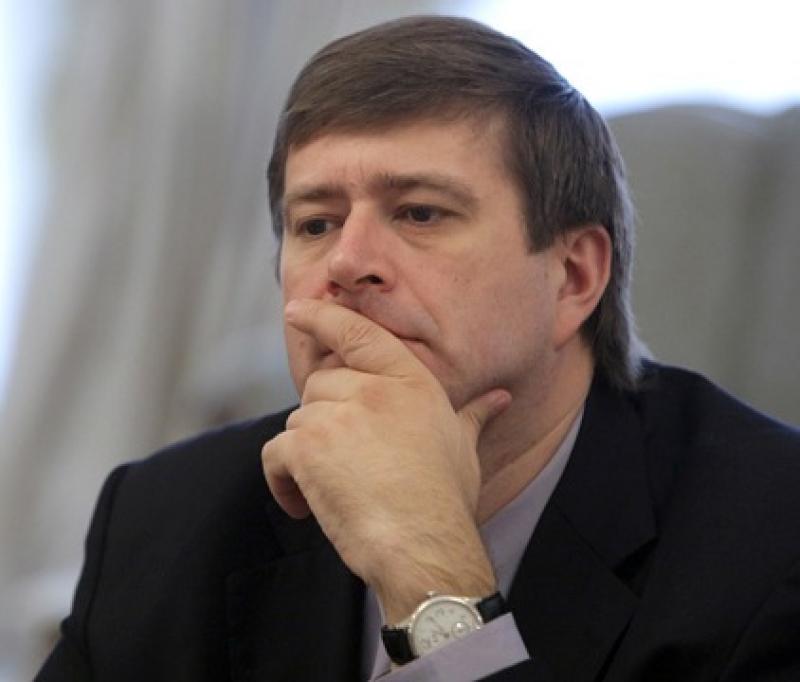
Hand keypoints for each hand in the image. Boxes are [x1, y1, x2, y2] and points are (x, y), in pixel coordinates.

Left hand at [261, 299, 509, 621]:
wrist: (425, 543)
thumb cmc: (445, 497)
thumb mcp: (463, 446)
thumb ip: (474, 414)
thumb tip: (499, 398)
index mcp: (409, 381)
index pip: (359, 333)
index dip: (324, 316)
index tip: (297, 308)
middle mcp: (372, 389)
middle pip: (321, 383)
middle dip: (323, 416)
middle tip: (340, 455)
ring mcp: (338, 415)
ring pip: (298, 421)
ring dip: (306, 454)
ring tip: (331, 487)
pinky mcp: (308, 447)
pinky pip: (276, 454)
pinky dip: (282, 480)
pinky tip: (302, 504)